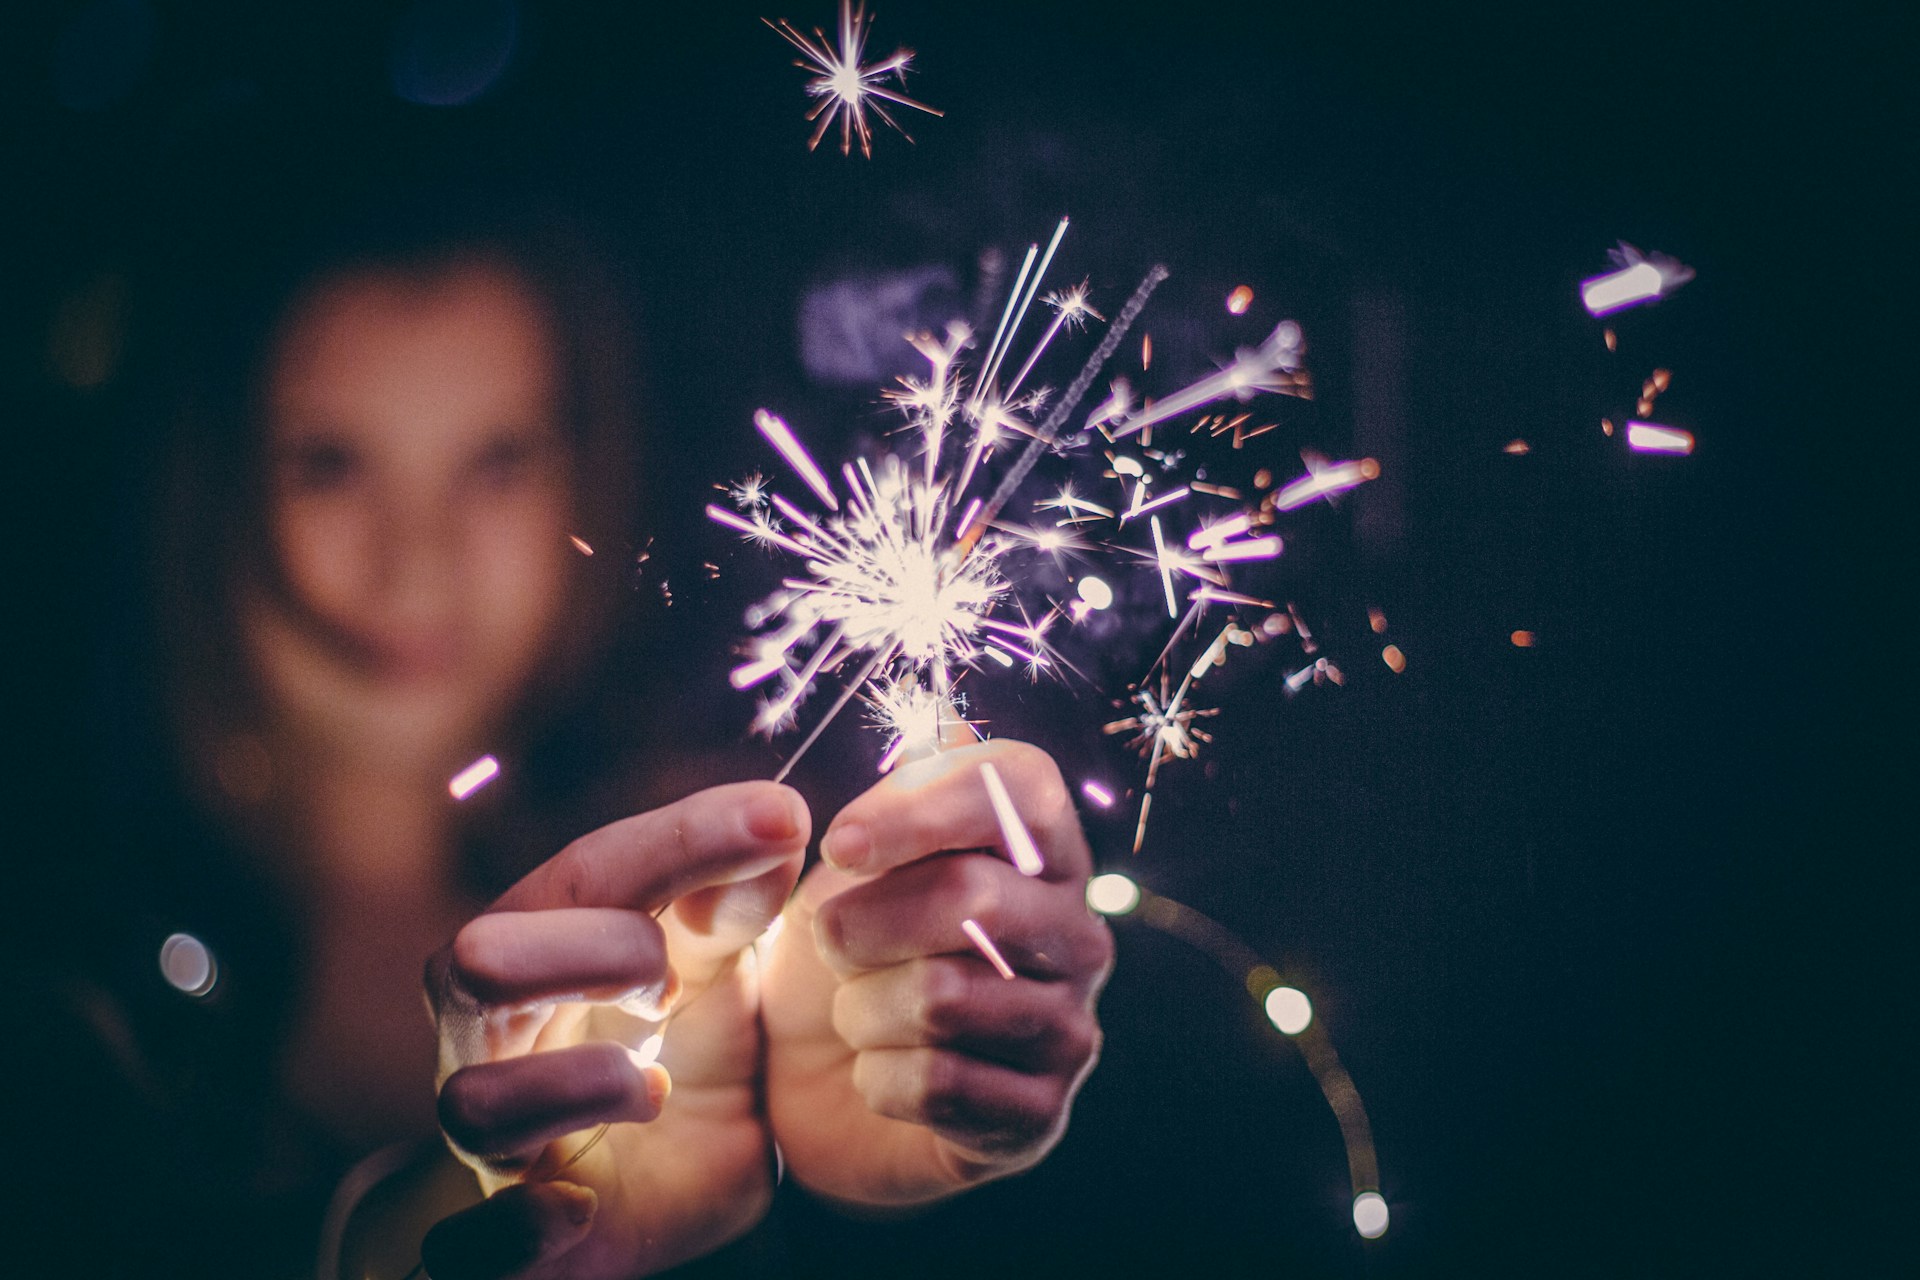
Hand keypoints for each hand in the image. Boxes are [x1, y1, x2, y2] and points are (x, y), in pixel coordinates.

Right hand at [419, 782, 809, 1278]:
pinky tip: (578, 1208)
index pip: (589, 872)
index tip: (780, 818)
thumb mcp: (721, 973)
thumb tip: (776, 819)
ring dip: (571, 1085)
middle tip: (671, 977)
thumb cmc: (680, 1055)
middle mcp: (496, 1037)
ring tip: (654, 1088)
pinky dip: (517, 1228)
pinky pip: (471, 1247)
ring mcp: (496, 1143)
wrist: (671, 1196)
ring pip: (474, 1102)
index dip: (680, 839)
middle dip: (585, 950)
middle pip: (479, 959)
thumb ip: (737, 901)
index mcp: (543, 949)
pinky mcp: (507, 1245)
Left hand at [758, 740, 1113, 1207]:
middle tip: (828, 943)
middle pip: (970, 893)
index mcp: (1040, 850)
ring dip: (861, 1008)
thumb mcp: (832, 871)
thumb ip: (895, 795)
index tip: (840, 844)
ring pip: (945, 995)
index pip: (1020, 784)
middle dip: (862, 922)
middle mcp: (1076, 930)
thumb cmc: (835, 959)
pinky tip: (877, 1075)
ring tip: (855, 1013)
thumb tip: (951, 730)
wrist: (815, 1093)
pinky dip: (877, 1079)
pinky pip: (940, 1084)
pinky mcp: (1039, 1115)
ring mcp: (1069, 1025)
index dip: (921, 806)